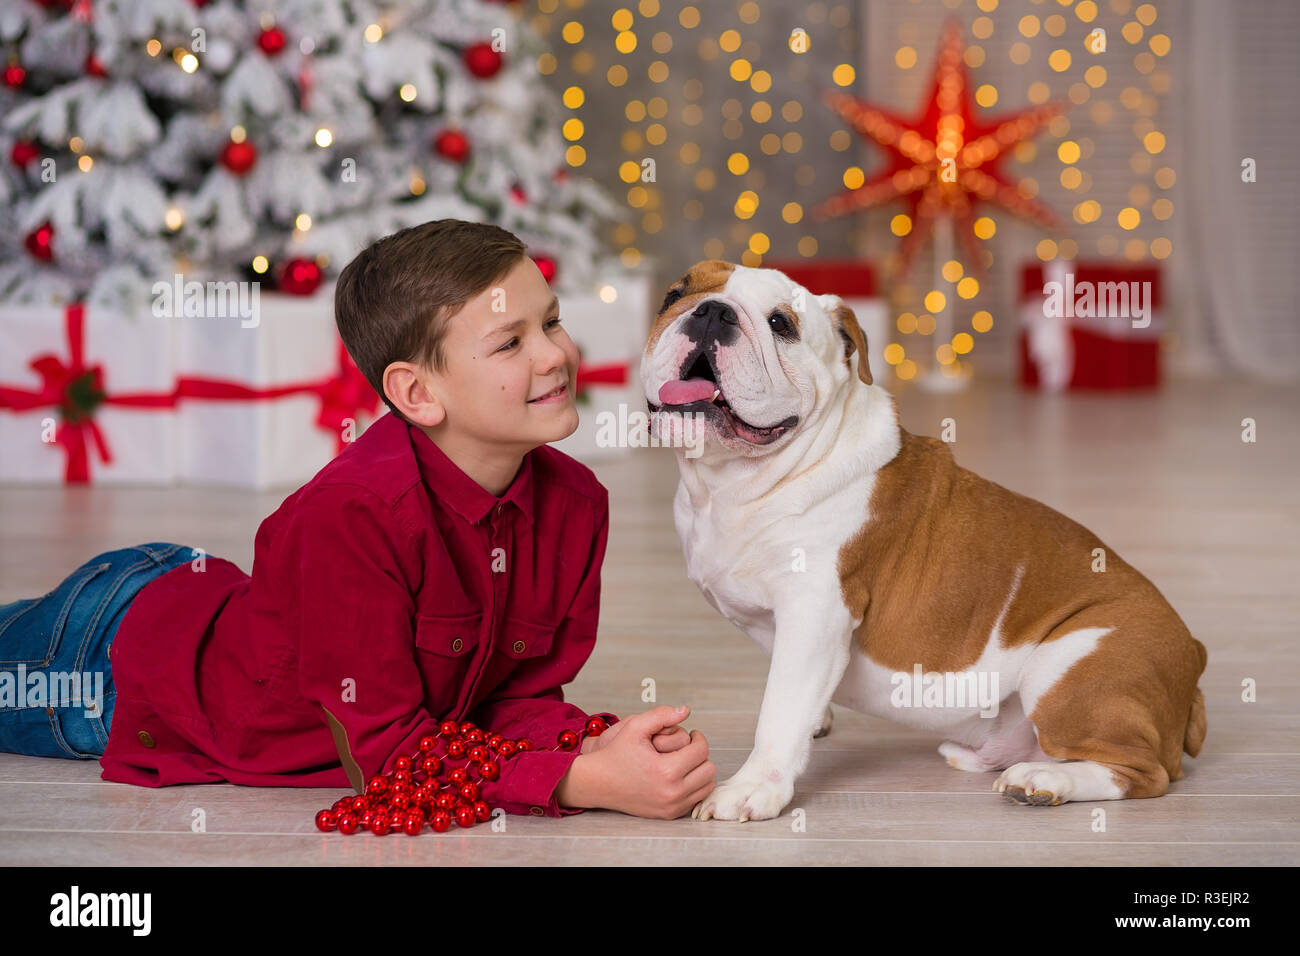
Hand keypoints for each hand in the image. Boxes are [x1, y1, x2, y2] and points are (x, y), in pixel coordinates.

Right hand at [575, 705, 714, 819]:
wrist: (598, 782)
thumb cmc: (616, 752)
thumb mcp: (635, 727)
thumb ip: (662, 714)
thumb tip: (686, 710)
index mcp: (666, 770)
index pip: (701, 751)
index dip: (699, 738)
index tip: (692, 734)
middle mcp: (672, 792)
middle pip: (708, 769)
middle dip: (700, 754)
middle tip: (688, 747)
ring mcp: (671, 806)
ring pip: (706, 786)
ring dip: (700, 771)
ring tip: (685, 760)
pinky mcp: (669, 815)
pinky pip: (696, 799)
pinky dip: (693, 786)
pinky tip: (680, 775)